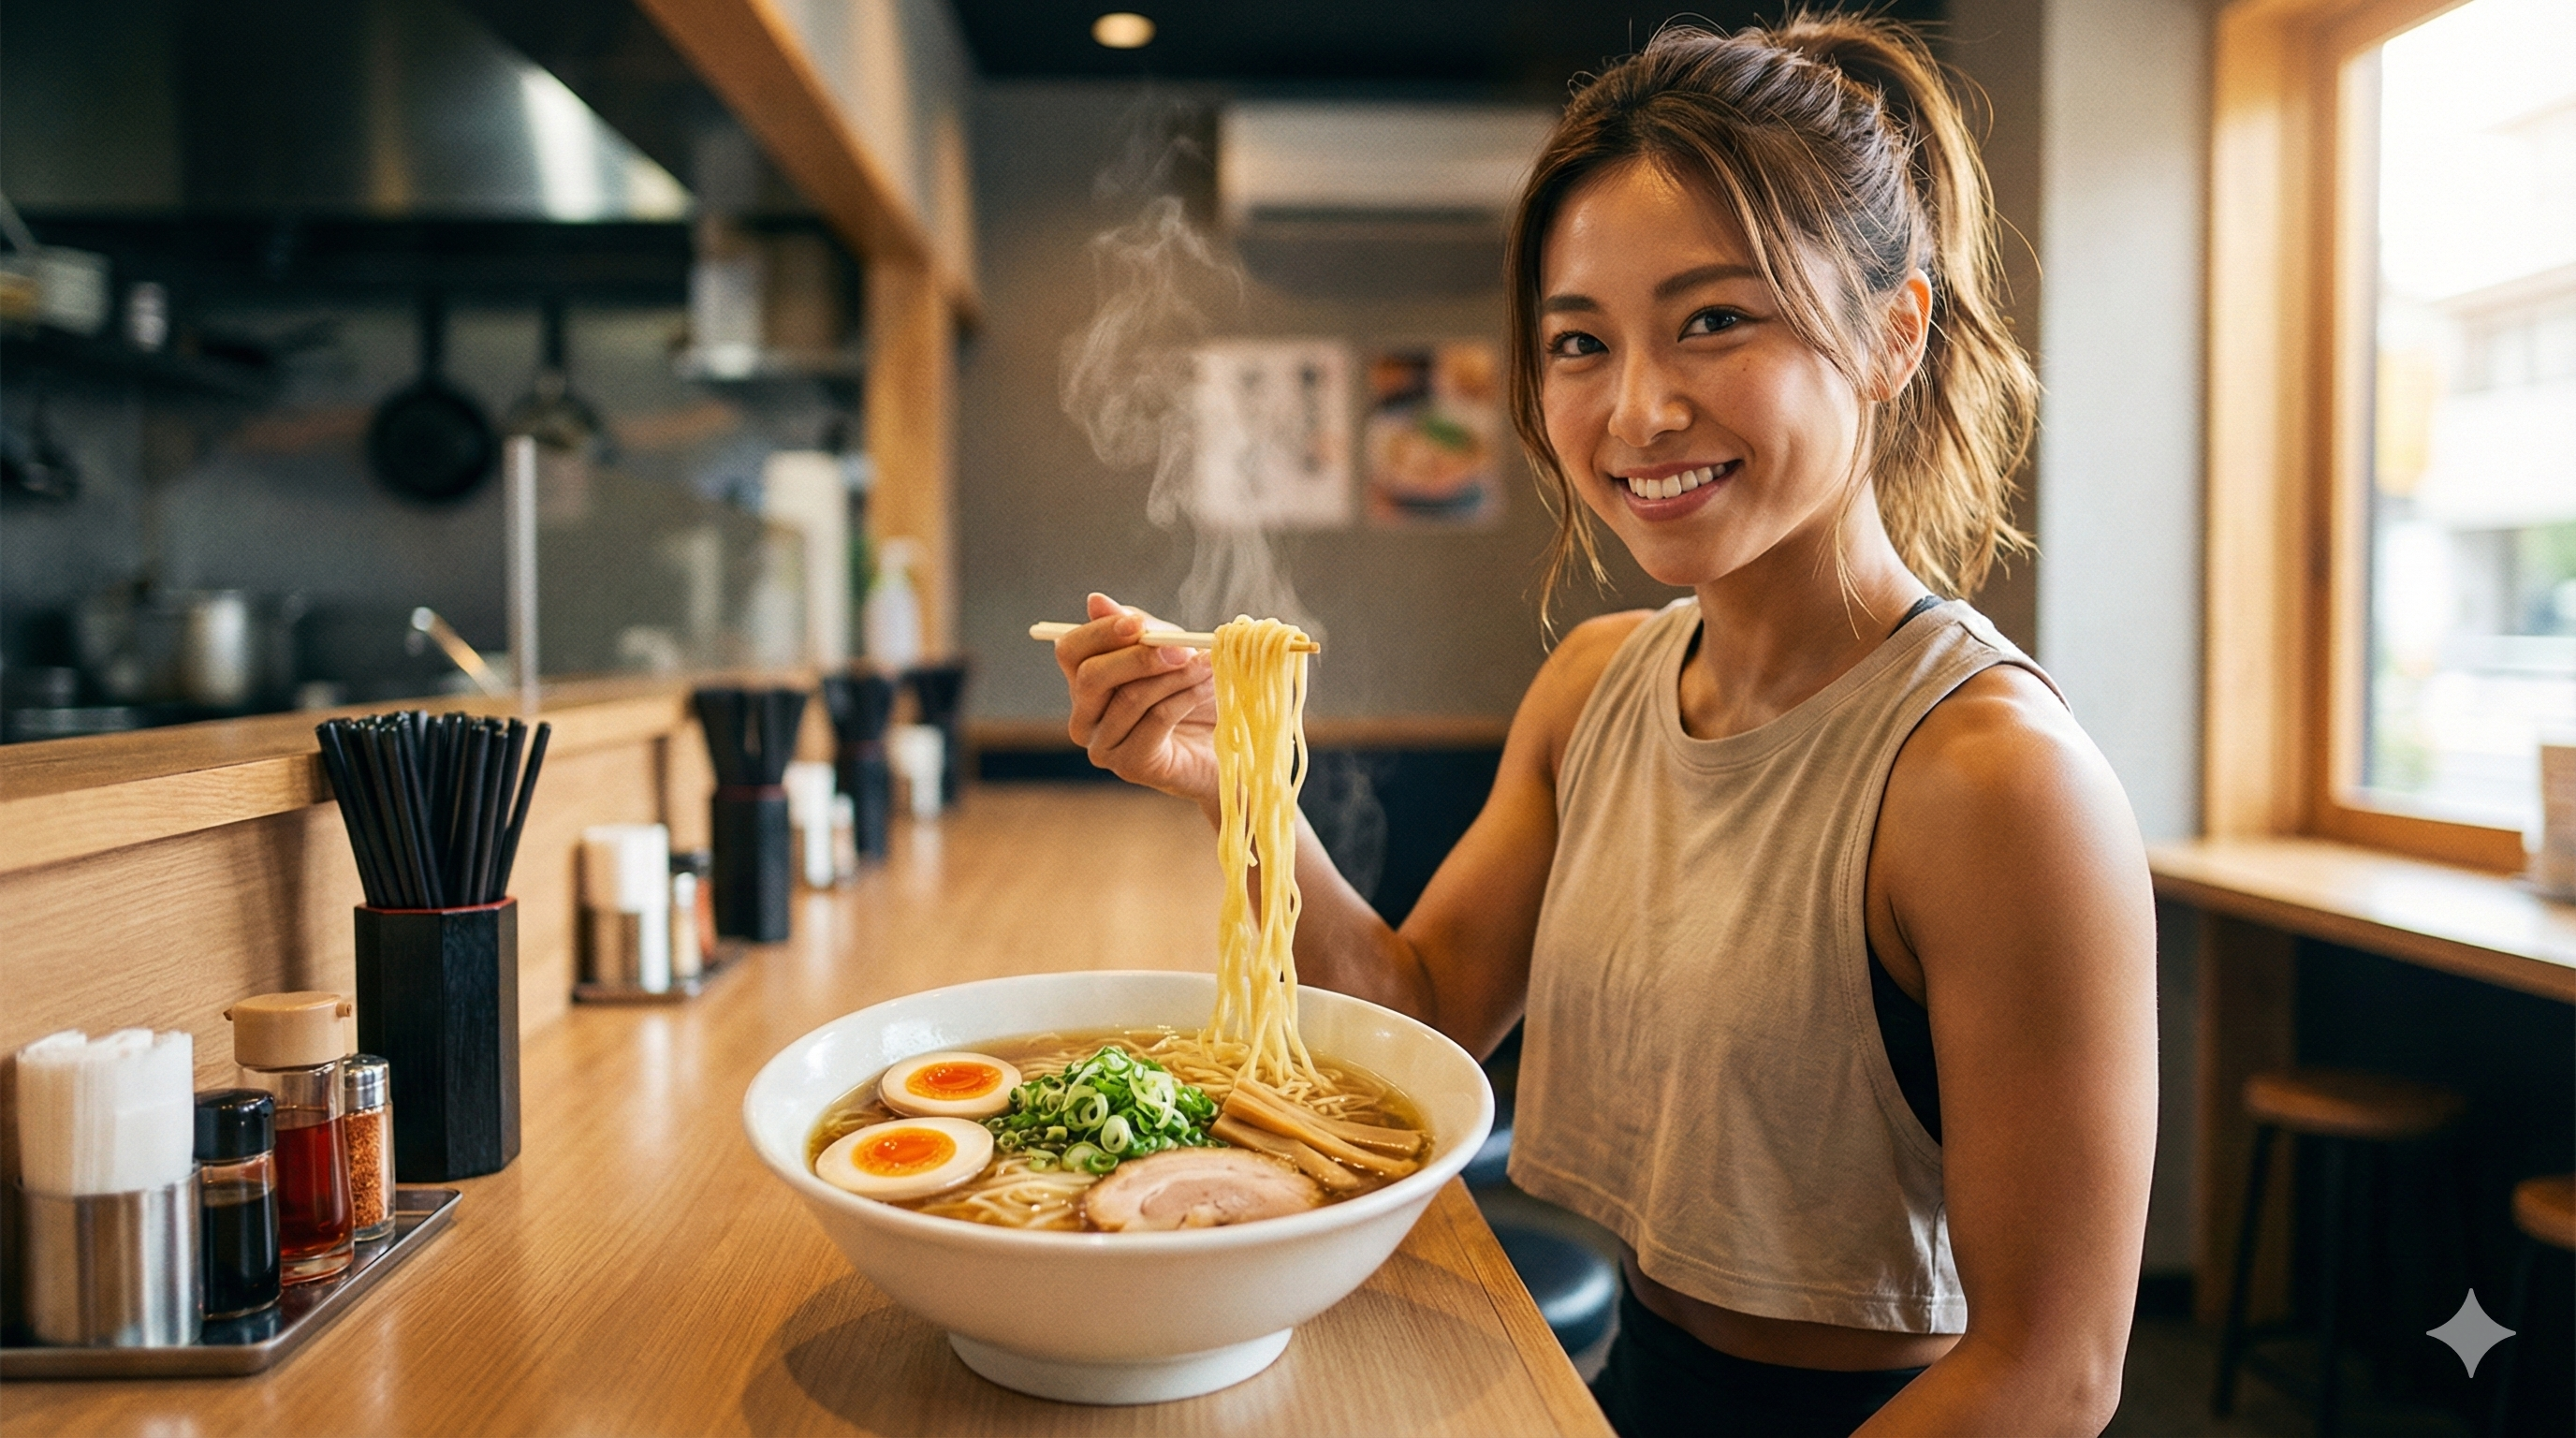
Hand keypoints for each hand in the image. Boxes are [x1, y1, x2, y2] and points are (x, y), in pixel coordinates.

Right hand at [1056, 592, 1218, 804]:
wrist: (1229, 740)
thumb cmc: (1194, 691)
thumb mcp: (1170, 649)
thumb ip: (1138, 629)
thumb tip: (1095, 601)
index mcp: (1085, 682)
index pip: (1070, 651)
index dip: (1100, 633)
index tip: (1137, 624)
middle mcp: (1084, 717)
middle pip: (1091, 676)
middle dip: (1139, 657)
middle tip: (1182, 648)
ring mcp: (1103, 745)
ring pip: (1129, 698)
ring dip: (1175, 676)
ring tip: (1208, 665)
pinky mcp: (1130, 765)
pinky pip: (1154, 720)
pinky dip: (1185, 698)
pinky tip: (1206, 688)